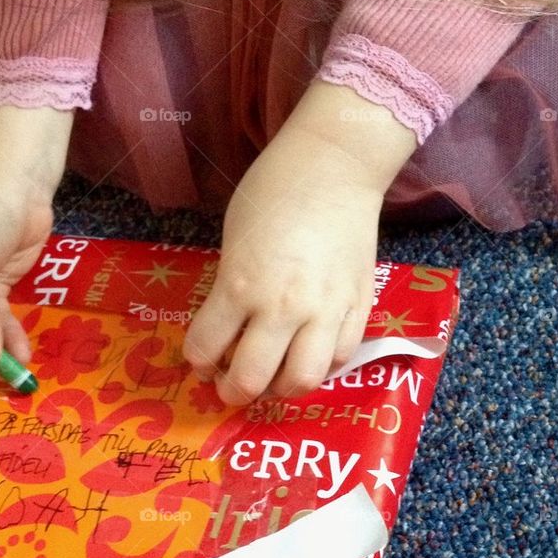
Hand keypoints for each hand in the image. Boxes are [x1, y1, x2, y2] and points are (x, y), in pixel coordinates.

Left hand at [181, 134, 381, 405]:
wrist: (335, 167)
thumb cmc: (273, 192)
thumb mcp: (234, 240)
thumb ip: (230, 287)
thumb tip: (230, 329)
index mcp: (241, 285)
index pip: (206, 348)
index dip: (197, 360)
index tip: (202, 359)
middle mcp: (283, 307)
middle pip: (252, 379)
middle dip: (233, 390)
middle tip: (230, 385)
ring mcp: (326, 311)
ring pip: (303, 381)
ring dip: (281, 389)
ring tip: (274, 379)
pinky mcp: (359, 306)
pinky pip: (340, 358)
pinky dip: (321, 365)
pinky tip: (309, 353)